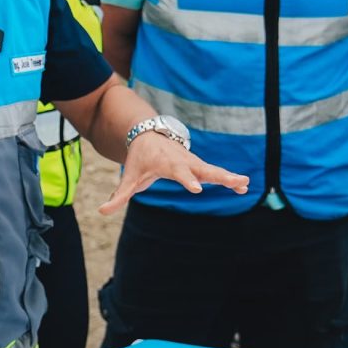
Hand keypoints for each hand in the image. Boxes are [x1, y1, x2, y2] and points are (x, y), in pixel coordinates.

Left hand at [99, 130, 248, 213]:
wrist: (149, 136)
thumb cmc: (140, 159)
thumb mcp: (129, 177)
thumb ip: (119, 195)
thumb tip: (102, 211)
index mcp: (167, 163)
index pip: (179, 173)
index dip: (187, 180)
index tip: (197, 189)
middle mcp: (184, 161)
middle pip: (204, 169)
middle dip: (219, 176)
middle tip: (236, 181)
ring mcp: (194, 162)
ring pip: (214, 170)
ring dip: (229, 177)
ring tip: (245, 184)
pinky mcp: (199, 165)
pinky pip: (216, 173)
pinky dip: (229, 179)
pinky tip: (243, 187)